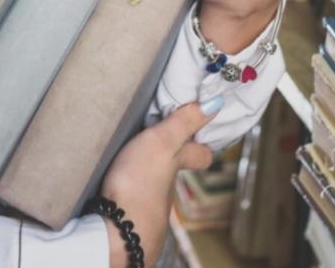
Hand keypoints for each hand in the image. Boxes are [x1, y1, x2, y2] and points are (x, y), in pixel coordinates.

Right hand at [99, 98, 220, 267]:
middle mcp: (167, 187)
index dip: (201, 146)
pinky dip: (131, 192)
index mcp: (176, 165)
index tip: (199, 134)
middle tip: (159, 142)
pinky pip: (135, 199)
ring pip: (155, 187)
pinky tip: (119, 187)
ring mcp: (150, 204)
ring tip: (133, 162)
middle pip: (176, 173)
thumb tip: (216, 103)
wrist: (118, 230)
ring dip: (147, 176)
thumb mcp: (162, 142)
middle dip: (170, 161)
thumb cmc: (140, 181)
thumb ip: (184, 123)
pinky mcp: (129, 215)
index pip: (200, 156)